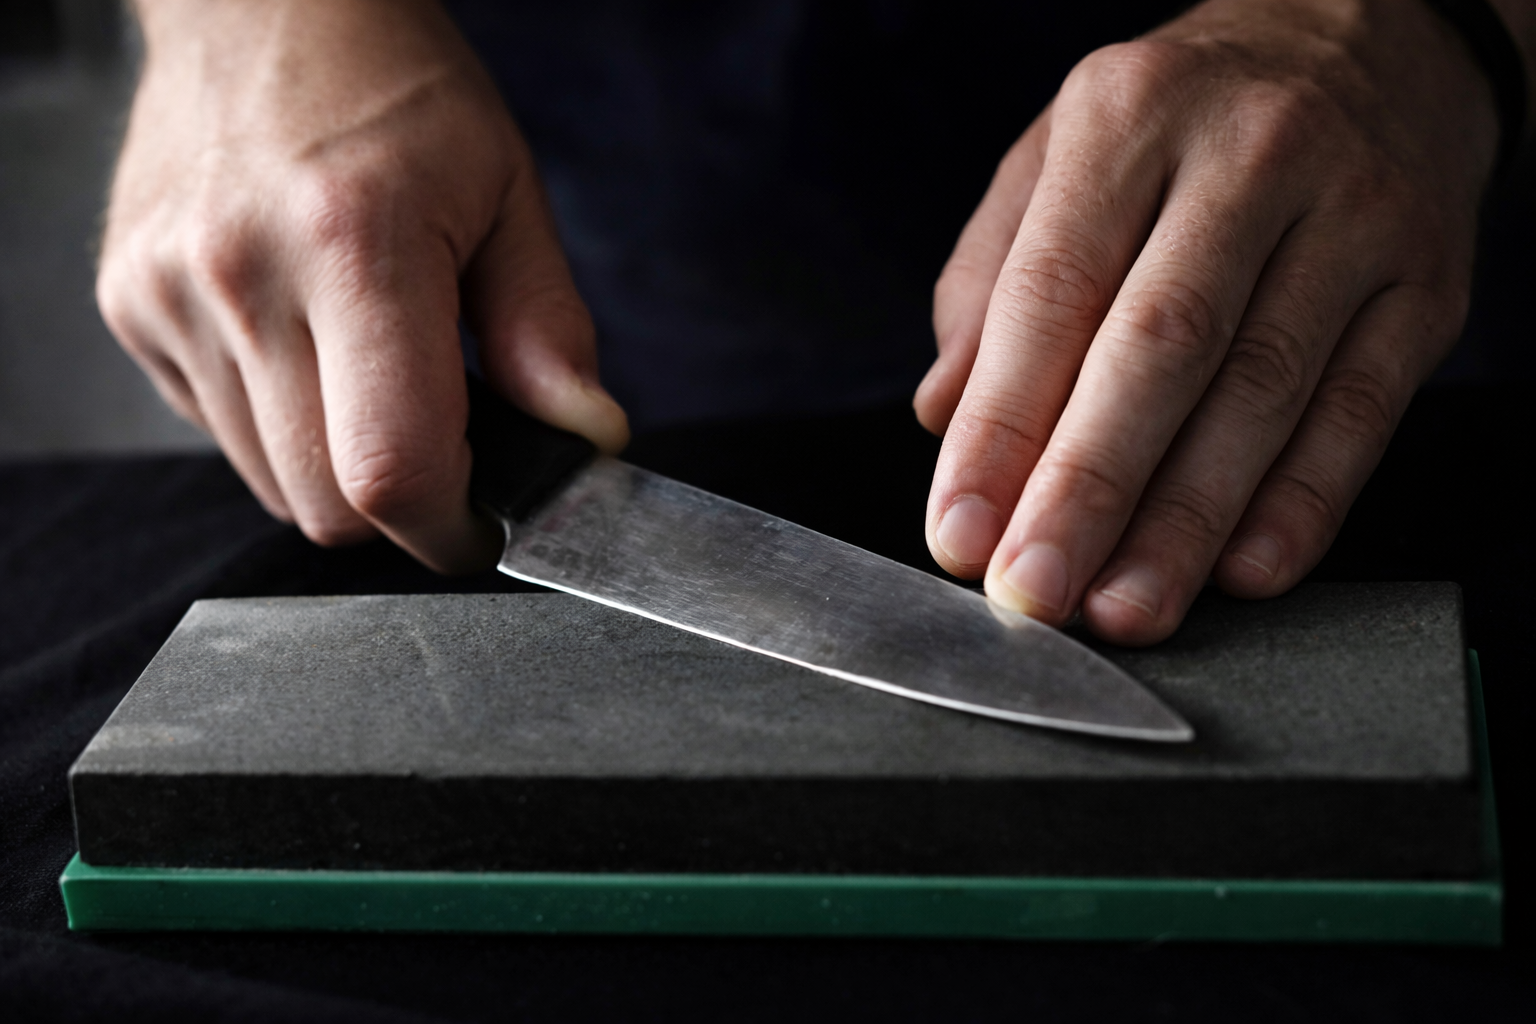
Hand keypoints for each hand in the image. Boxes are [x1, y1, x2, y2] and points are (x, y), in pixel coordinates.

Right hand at [98, 0, 627, 572]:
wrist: (260, 4)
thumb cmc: (394, 88)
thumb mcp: (507, 191)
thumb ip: (547, 327)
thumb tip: (587, 436)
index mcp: (356, 244)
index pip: (392, 471)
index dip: (450, 528)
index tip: (482, 520)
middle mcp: (242, 275)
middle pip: (325, 506)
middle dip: (401, 504)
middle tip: (442, 433)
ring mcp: (169, 295)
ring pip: (269, 484)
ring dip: (335, 463)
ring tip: (369, 363)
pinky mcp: (127, 307)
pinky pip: (220, 433)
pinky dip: (276, 421)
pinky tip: (304, 341)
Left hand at [916, 0, 1506, 643]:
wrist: (1371, 33)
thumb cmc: (1181, 117)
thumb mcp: (1059, 156)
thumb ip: (991, 281)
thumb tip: (944, 413)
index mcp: (1128, 116)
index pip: (1050, 293)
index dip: (1001, 429)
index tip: (961, 531)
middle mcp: (1248, 155)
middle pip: (1159, 348)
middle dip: (1089, 488)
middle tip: (1034, 590)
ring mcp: (1353, 216)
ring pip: (1265, 392)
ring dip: (1187, 521)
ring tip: (1125, 606)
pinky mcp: (1429, 281)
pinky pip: (1364, 409)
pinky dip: (1303, 501)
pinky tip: (1244, 569)